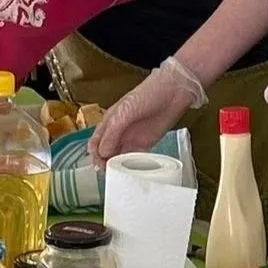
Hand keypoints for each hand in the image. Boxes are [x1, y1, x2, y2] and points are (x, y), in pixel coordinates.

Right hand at [89, 57, 204, 163]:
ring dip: (116, 166)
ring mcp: (132, 138)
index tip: (98, 164)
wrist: (173, 92)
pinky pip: (134, 158)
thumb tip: (102, 152)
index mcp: (109, 121)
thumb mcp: (124, 112)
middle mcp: (118, 131)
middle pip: (105, 152)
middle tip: (108, 173)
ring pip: (118, 157)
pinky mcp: (146, 144)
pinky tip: (131, 171)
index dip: (94, 154)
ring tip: (118, 175)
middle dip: (104, 163)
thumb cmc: (148, 95)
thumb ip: (112, 132)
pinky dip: (130, 166)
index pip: (95, 142)